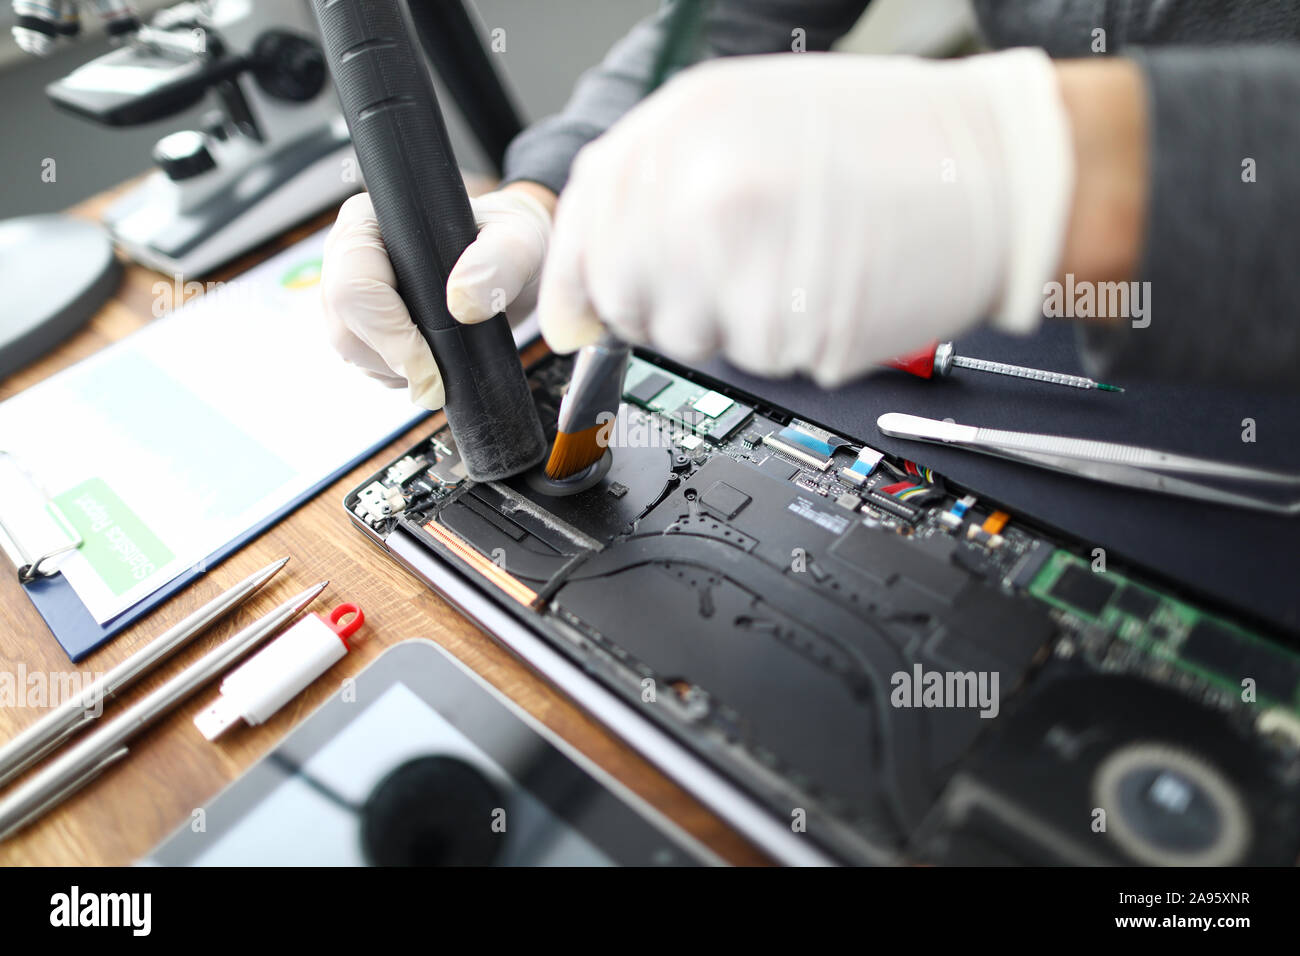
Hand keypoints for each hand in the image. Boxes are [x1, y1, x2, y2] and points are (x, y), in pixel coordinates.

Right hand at [321, 181, 555, 408]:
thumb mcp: (520, 242)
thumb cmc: (513, 240)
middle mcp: (350, 254)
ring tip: (446, 354)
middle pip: (344, 327)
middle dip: (394, 360)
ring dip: (397, 370)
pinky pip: (365, 363)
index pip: (353, 286)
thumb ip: (499, 263)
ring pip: (351, 351)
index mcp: (370, 223)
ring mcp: (353, 291)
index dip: (389, 334)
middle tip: (441, 379)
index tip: (431, 368)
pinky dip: (399, 374)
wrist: (516, 264)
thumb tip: (462, 304)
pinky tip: (433, 358)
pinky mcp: (364, 322)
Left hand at [538, 49, 1077, 386]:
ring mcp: (742, 266)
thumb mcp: (749, 115)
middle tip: (725, 270)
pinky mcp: (787, 333)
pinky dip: (782, 340)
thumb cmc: (889, 139)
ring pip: (686, 339)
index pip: (583, 229)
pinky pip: (751, 361)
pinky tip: (825, 288)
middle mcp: (701, 194)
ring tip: (791, 263)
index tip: (576, 318)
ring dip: (724, 321)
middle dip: (659, 299)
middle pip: (625, 297)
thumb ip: (656, 180)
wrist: (1000, 173)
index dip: (573, 284)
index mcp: (685, 128)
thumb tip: (591, 265)